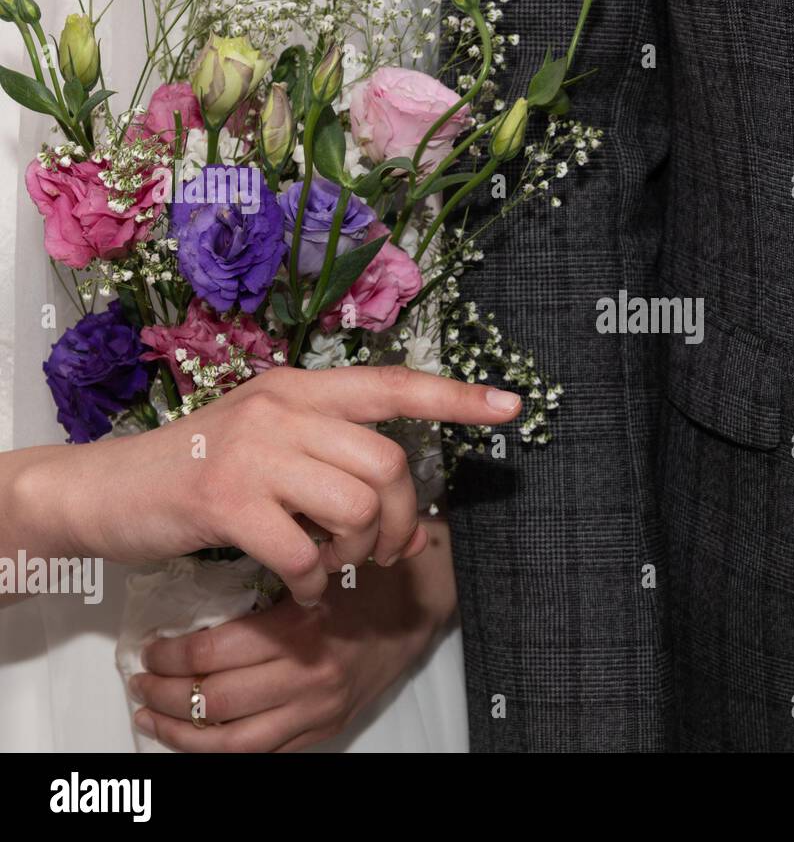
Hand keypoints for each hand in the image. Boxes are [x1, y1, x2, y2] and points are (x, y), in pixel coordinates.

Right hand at [11, 366, 517, 604]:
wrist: (109, 490)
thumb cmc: (203, 470)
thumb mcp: (271, 441)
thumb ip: (334, 456)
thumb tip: (404, 509)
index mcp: (301, 389)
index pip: (393, 384)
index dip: (456, 395)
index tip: (511, 405)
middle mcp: (282, 408)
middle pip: (389, 465)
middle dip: (398, 520)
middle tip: (378, 550)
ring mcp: (253, 451)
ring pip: (357, 507)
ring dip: (355, 552)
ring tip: (328, 561)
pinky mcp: (225, 500)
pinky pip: (305, 552)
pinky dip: (311, 580)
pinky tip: (296, 583)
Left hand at [130, 516, 456, 751]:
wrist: (418, 609)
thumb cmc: (365, 580)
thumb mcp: (315, 566)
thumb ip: (266, 578)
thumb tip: (194, 591)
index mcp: (301, 629)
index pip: (213, 653)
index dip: (170, 656)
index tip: (149, 649)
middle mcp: (308, 676)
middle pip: (212, 700)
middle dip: (162, 696)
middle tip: (139, 683)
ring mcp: (316, 709)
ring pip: (230, 742)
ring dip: (179, 733)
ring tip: (152, 717)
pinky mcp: (325, 728)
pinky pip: (263, 754)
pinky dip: (220, 751)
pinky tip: (196, 737)